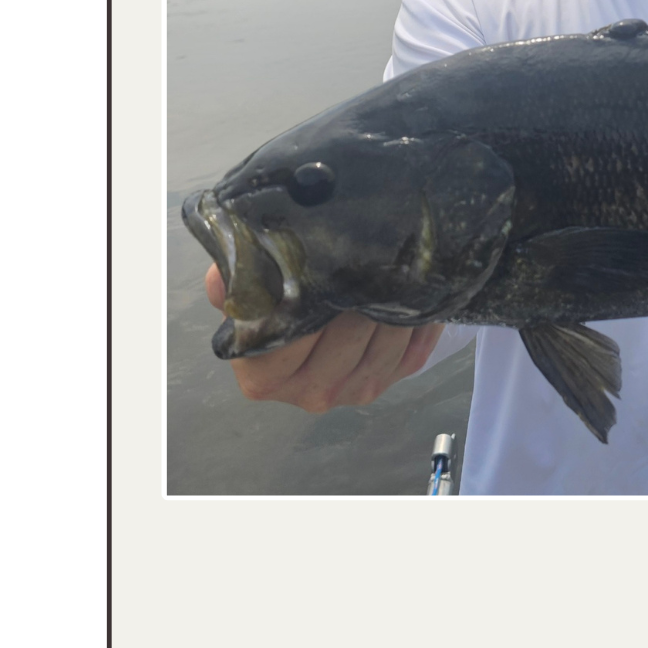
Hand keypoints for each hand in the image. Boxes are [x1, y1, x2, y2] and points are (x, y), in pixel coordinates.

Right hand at [204, 263, 444, 413]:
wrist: (312, 318)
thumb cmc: (279, 302)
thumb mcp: (252, 286)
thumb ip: (239, 277)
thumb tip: (226, 270)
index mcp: (265, 375)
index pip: (291, 335)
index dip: (309, 299)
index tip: (321, 266)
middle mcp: (310, 392)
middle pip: (348, 335)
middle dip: (361, 292)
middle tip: (369, 254)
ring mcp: (354, 392)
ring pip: (387, 339)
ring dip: (395, 302)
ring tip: (395, 267)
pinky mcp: (391, 381)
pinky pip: (415, 349)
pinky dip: (420, 321)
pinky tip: (419, 294)